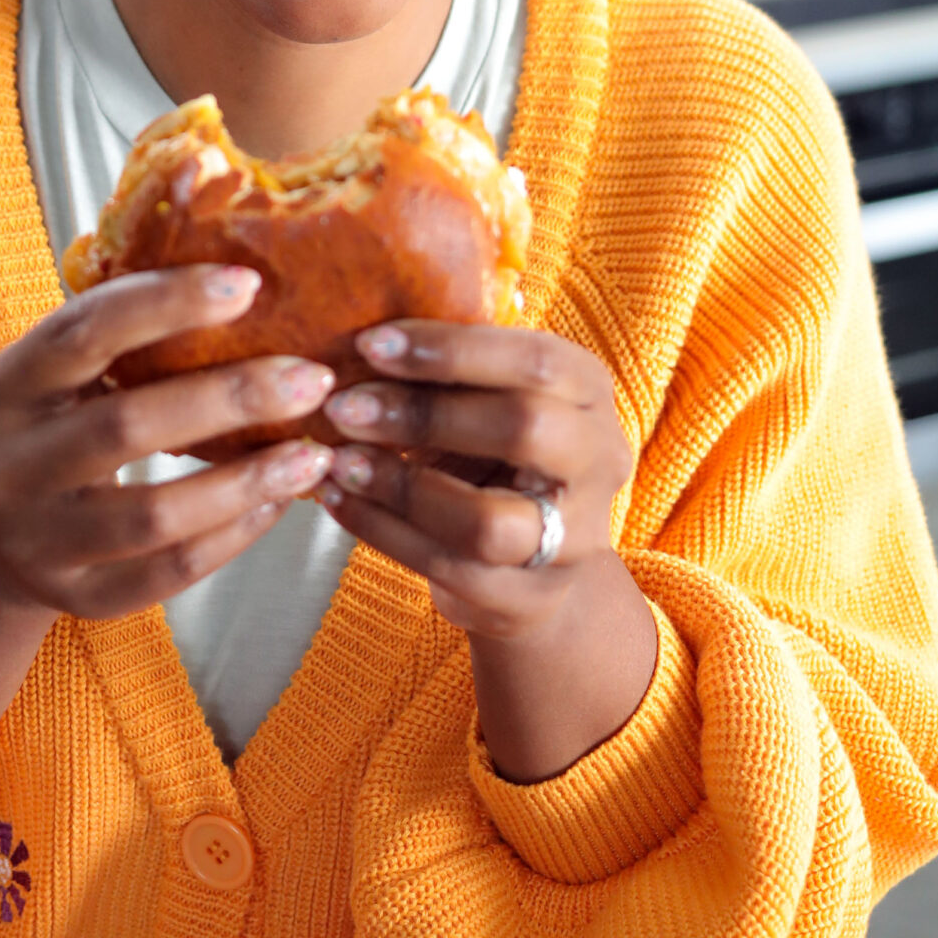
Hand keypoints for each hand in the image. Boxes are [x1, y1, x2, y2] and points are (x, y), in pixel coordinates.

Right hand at [0, 265, 334, 807]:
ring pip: (149, 514)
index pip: (82, 332)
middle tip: (312, 377)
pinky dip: (229, 539)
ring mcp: (38, 539)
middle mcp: (9, 465)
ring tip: (313, 452)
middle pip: (124, 427)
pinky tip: (278, 503)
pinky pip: (164, 574)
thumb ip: (119, 324)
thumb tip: (224, 219)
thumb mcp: (54, 373)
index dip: (164, 304)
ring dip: (243, 480)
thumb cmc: (50, 426)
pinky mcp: (75, 599)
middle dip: (228, 399)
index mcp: (4, 387)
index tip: (248, 282)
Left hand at [315, 320, 633, 637]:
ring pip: (485, 520)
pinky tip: (339, 500)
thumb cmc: (496, 452)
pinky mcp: (532, 597)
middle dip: (422, 415)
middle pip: (523, 428)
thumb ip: (449, 369)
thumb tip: (363, 340)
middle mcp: (600, 460)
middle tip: (343, 407)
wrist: (536, 559)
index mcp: (589, 390)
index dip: (450, 350)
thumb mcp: (489, 397)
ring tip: (338, 462)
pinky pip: (448, 567)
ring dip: (398, 487)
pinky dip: (382, 530)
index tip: (370, 345)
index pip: (535, 360)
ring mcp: (574, 538)